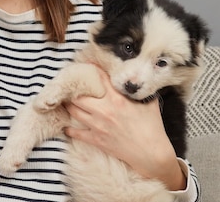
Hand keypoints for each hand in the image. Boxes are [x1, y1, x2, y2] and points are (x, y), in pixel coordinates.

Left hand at [64, 67, 185, 190]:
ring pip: (74, 111)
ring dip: (69, 105)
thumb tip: (137, 79)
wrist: (151, 154)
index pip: (99, 79)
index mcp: (117, 99)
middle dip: (74, 89)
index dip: (91, 69)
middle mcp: (104, 110)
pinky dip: (70, 129)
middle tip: (71, 86)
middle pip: (79, 95)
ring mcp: (98, 125)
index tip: (87, 65)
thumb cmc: (152, 127)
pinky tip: (66, 126)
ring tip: (66, 101)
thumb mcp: (149, 103)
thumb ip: (139, 90)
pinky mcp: (96, 139)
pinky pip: (77, 133)